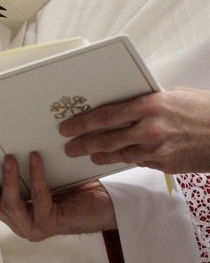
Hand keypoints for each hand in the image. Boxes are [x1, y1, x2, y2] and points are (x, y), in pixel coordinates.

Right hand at [0, 152, 116, 239]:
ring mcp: (33, 227)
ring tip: (9, 158)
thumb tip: (0, 142)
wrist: (105, 205)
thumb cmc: (71, 188)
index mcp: (11, 213)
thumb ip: (19, 172)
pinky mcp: (50, 224)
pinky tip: (35, 158)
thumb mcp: (37, 179)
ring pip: (10, 205)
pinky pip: (38, 198)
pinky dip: (36, 175)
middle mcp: (19, 223)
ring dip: (8, 180)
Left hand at [61, 88, 209, 173]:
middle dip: (84, 145)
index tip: (67, 127)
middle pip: (106, 140)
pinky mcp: (167, 165)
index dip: (82, 123)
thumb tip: (124, 105)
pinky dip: (130, 159)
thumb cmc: (204, 109)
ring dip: (102, 156)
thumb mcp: (173, 96)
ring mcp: (159, 150)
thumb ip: (147, 102)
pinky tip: (121, 158)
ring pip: (121, 155)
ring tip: (90, 156)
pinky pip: (141, 162)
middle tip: (69, 148)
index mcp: (149, 106)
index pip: (105, 116)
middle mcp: (151, 129)